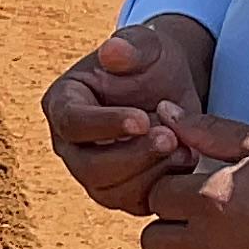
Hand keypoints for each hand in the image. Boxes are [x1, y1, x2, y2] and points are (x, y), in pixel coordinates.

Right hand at [43, 14, 215, 212]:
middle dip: (131, 156)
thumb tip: (113, 50)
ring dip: (150, 173)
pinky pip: (135, 203)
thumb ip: (132, 46)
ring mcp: (93, 173)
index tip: (141, 119)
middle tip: (169, 137)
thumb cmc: (152, 63)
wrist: (171, 89)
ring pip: (111, 191)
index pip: (72, 122)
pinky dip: (162, 186)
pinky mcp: (121, 192)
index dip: (105, 125)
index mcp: (62, 103)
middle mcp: (70, 144)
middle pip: (88, 167)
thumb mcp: (147, 46)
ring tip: (183, 147)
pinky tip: (186, 159)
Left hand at [135, 112, 248, 248]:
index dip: (173, 188)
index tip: (194, 187)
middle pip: (152, 240)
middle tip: (198, 216)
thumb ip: (209, 130)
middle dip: (170, 224)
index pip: (156, 196)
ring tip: (207, 246)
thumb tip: (165, 113)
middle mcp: (211, 244)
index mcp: (212, 198)